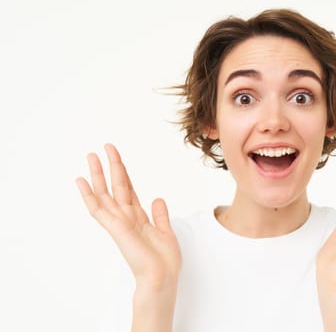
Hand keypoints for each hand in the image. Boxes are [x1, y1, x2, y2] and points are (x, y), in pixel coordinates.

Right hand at [76, 144, 180, 291]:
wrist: (162, 277)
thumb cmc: (164, 261)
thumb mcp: (166, 232)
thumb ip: (159, 215)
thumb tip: (157, 199)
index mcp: (138, 217)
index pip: (128, 189)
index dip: (123, 171)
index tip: (116, 156)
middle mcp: (126, 217)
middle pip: (115, 186)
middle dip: (110, 166)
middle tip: (103, 147)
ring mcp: (118, 222)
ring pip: (104, 193)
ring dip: (97, 174)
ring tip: (90, 155)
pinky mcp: (114, 228)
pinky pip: (97, 209)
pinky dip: (88, 194)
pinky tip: (81, 180)